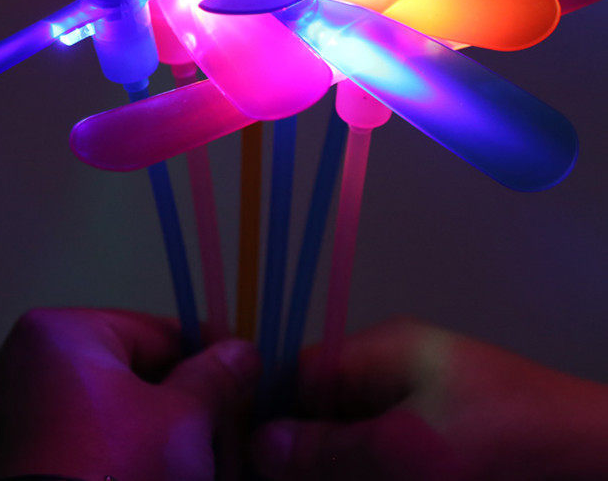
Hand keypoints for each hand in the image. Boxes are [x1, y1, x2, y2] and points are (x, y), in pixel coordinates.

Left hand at [0, 308, 259, 480]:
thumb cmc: (118, 475)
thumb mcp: (183, 422)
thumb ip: (217, 377)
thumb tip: (242, 352)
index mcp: (55, 333)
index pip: (154, 333)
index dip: (205, 358)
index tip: (241, 382)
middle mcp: (13, 366)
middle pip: (125, 373)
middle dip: (176, 404)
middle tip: (219, 437)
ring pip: (97, 413)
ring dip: (145, 434)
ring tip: (191, 465)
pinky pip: (66, 447)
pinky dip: (106, 458)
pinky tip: (140, 477)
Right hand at [253, 316, 607, 479]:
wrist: (596, 464)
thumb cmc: (506, 444)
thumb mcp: (408, 449)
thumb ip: (331, 448)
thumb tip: (260, 444)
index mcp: (385, 349)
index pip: (306, 369)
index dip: (273, 410)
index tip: (245, 455)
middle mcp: (396, 373)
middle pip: (325, 409)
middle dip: (303, 452)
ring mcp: (419, 410)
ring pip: (352, 440)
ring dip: (334, 468)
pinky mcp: (437, 442)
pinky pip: (383, 456)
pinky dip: (365, 472)